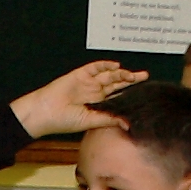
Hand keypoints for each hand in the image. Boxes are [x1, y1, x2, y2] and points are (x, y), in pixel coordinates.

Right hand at [10, 61, 148, 139]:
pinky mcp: (80, 74)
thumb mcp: (91, 121)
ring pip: (108, 75)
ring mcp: (88, 82)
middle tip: (144, 76)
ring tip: (132, 75)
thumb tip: (128, 124)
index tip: (144, 93)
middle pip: (116, 83)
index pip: (117, 97)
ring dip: (120, 73)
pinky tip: (116, 66)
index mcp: (97, 104)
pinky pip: (95, 67)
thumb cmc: (64, 121)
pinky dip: (105, 65)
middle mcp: (94, 92)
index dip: (130, 93)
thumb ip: (109, 119)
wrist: (45, 113)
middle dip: (130, 80)